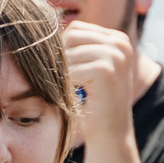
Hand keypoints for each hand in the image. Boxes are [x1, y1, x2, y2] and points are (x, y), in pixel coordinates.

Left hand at [61, 20, 140, 149]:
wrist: (110, 134)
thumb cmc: (94, 101)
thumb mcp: (90, 67)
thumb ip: (78, 47)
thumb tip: (43, 28)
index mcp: (118, 39)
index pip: (76, 29)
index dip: (64, 50)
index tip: (68, 72)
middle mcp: (120, 43)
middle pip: (72, 36)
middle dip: (63, 59)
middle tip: (67, 81)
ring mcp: (115, 55)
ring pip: (69, 53)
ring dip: (65, 73)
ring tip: (72, 89)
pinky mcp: (106, 69)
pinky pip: (71, 70)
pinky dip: (67, 84)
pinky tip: (76, 96)